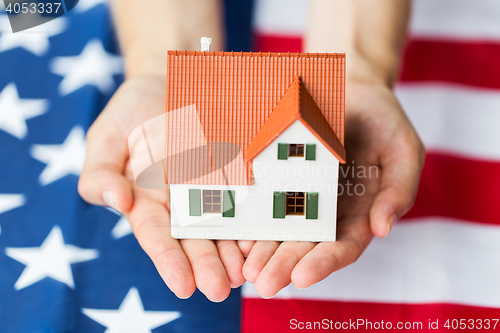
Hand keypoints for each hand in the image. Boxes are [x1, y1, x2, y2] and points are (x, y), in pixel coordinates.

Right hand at [78, 76, 245, 301]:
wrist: (168, 81)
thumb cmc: (131, 112)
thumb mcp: (106, 138)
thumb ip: (100, 173)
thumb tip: (116, 202)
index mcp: (146, 201)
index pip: (157, 235)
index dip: (169, 260)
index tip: (183, 285)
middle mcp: (180, 202)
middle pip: (194, 239)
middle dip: (207, 265)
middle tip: (221, 290)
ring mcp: (209, 188)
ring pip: (223, 225)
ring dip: (234, 251)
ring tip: (246, 272)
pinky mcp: (232, 172)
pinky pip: (244, 197)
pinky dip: (252, 218)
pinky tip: (262, 236)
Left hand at [241, 81, 424, 297]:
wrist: (352, 90)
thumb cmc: (384, 121)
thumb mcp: (404, 150)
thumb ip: (399, 190)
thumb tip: (383, 229)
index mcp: (359, 213)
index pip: (343, 246)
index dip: (325, 263)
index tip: (303, 277)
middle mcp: (327, 212)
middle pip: (306, 245)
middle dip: (285, 266)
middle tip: (264, 285)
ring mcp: (302, 195)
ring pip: (280, 229)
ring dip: (264, 251)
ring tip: (246, 269)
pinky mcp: (281, 177)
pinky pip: (264, 200)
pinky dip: (252, 218)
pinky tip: (236, 232)